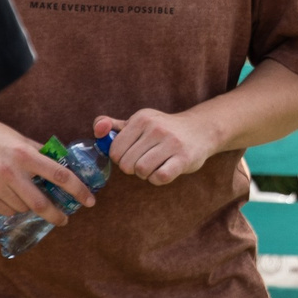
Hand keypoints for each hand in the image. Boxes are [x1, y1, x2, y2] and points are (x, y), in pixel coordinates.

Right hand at [0, 115, 96, 219]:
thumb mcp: (19, 139)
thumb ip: (39, 153)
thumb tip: (61, 164)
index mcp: (25, 155)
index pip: (59, 174)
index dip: (77, 189)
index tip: (89, 200)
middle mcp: (11, 173)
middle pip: (41, 204)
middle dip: (56, 215)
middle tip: (64, 219)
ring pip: (22, 208)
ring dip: (30, 207)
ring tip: (28, 197)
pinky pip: (6, 211)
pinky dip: (13, 208)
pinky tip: (10, 197)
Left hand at [97, 108, 223, 186]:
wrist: (200, 130)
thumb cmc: (164, 129)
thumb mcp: (140, 122)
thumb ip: (114, 126)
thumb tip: (97, 129)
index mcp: (141, 119)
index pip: (114, 150)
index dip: (120, 157)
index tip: (132, 153)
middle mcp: (156, 128)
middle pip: (126, 163)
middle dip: (132, 167)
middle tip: (144, 160)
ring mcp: (171, 143)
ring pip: (141, 171)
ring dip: (145, 174)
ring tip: (154, 165)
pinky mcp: (183, 158)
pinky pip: (159, 177)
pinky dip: (157, 179)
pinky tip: (164, 171)